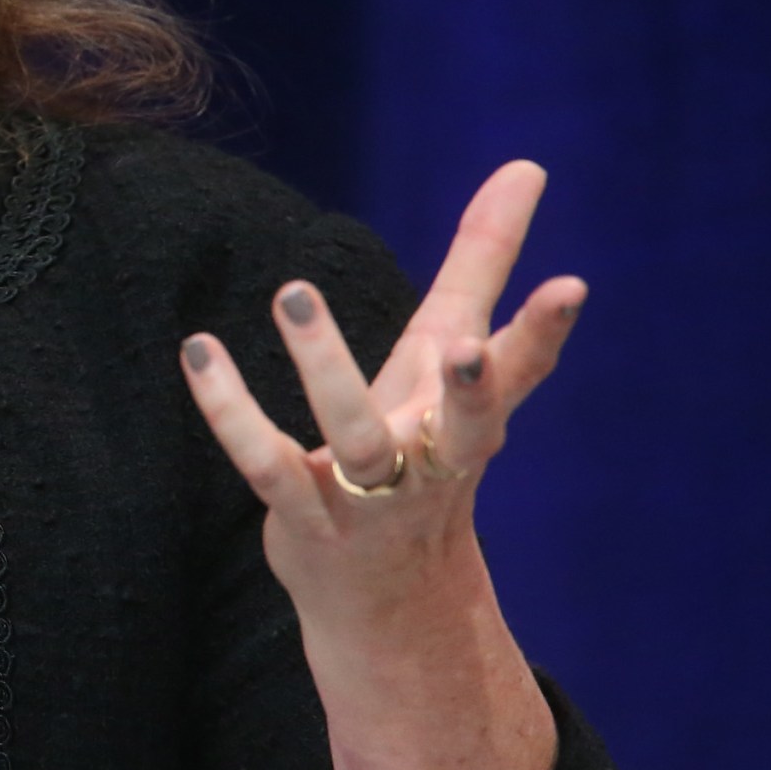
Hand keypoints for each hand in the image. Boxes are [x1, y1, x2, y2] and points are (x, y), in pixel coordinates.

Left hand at [176, 160, 581, 619]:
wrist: (391, 603)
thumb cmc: (422, 449)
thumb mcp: (447, 354)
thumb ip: (480, 263)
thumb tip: (524, 165)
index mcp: (471, 419)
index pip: (519, 376)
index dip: (543, 334)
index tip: (570, 286)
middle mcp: (434, 462)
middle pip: (467, 429)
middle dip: (475, 391)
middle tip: (465, 344)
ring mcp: (371, 499)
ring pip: (355, 438)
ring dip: (326, 370)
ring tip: (294, 293)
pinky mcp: (305, 519)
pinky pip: (266, 462)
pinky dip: (231, 412)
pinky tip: (199, 352)